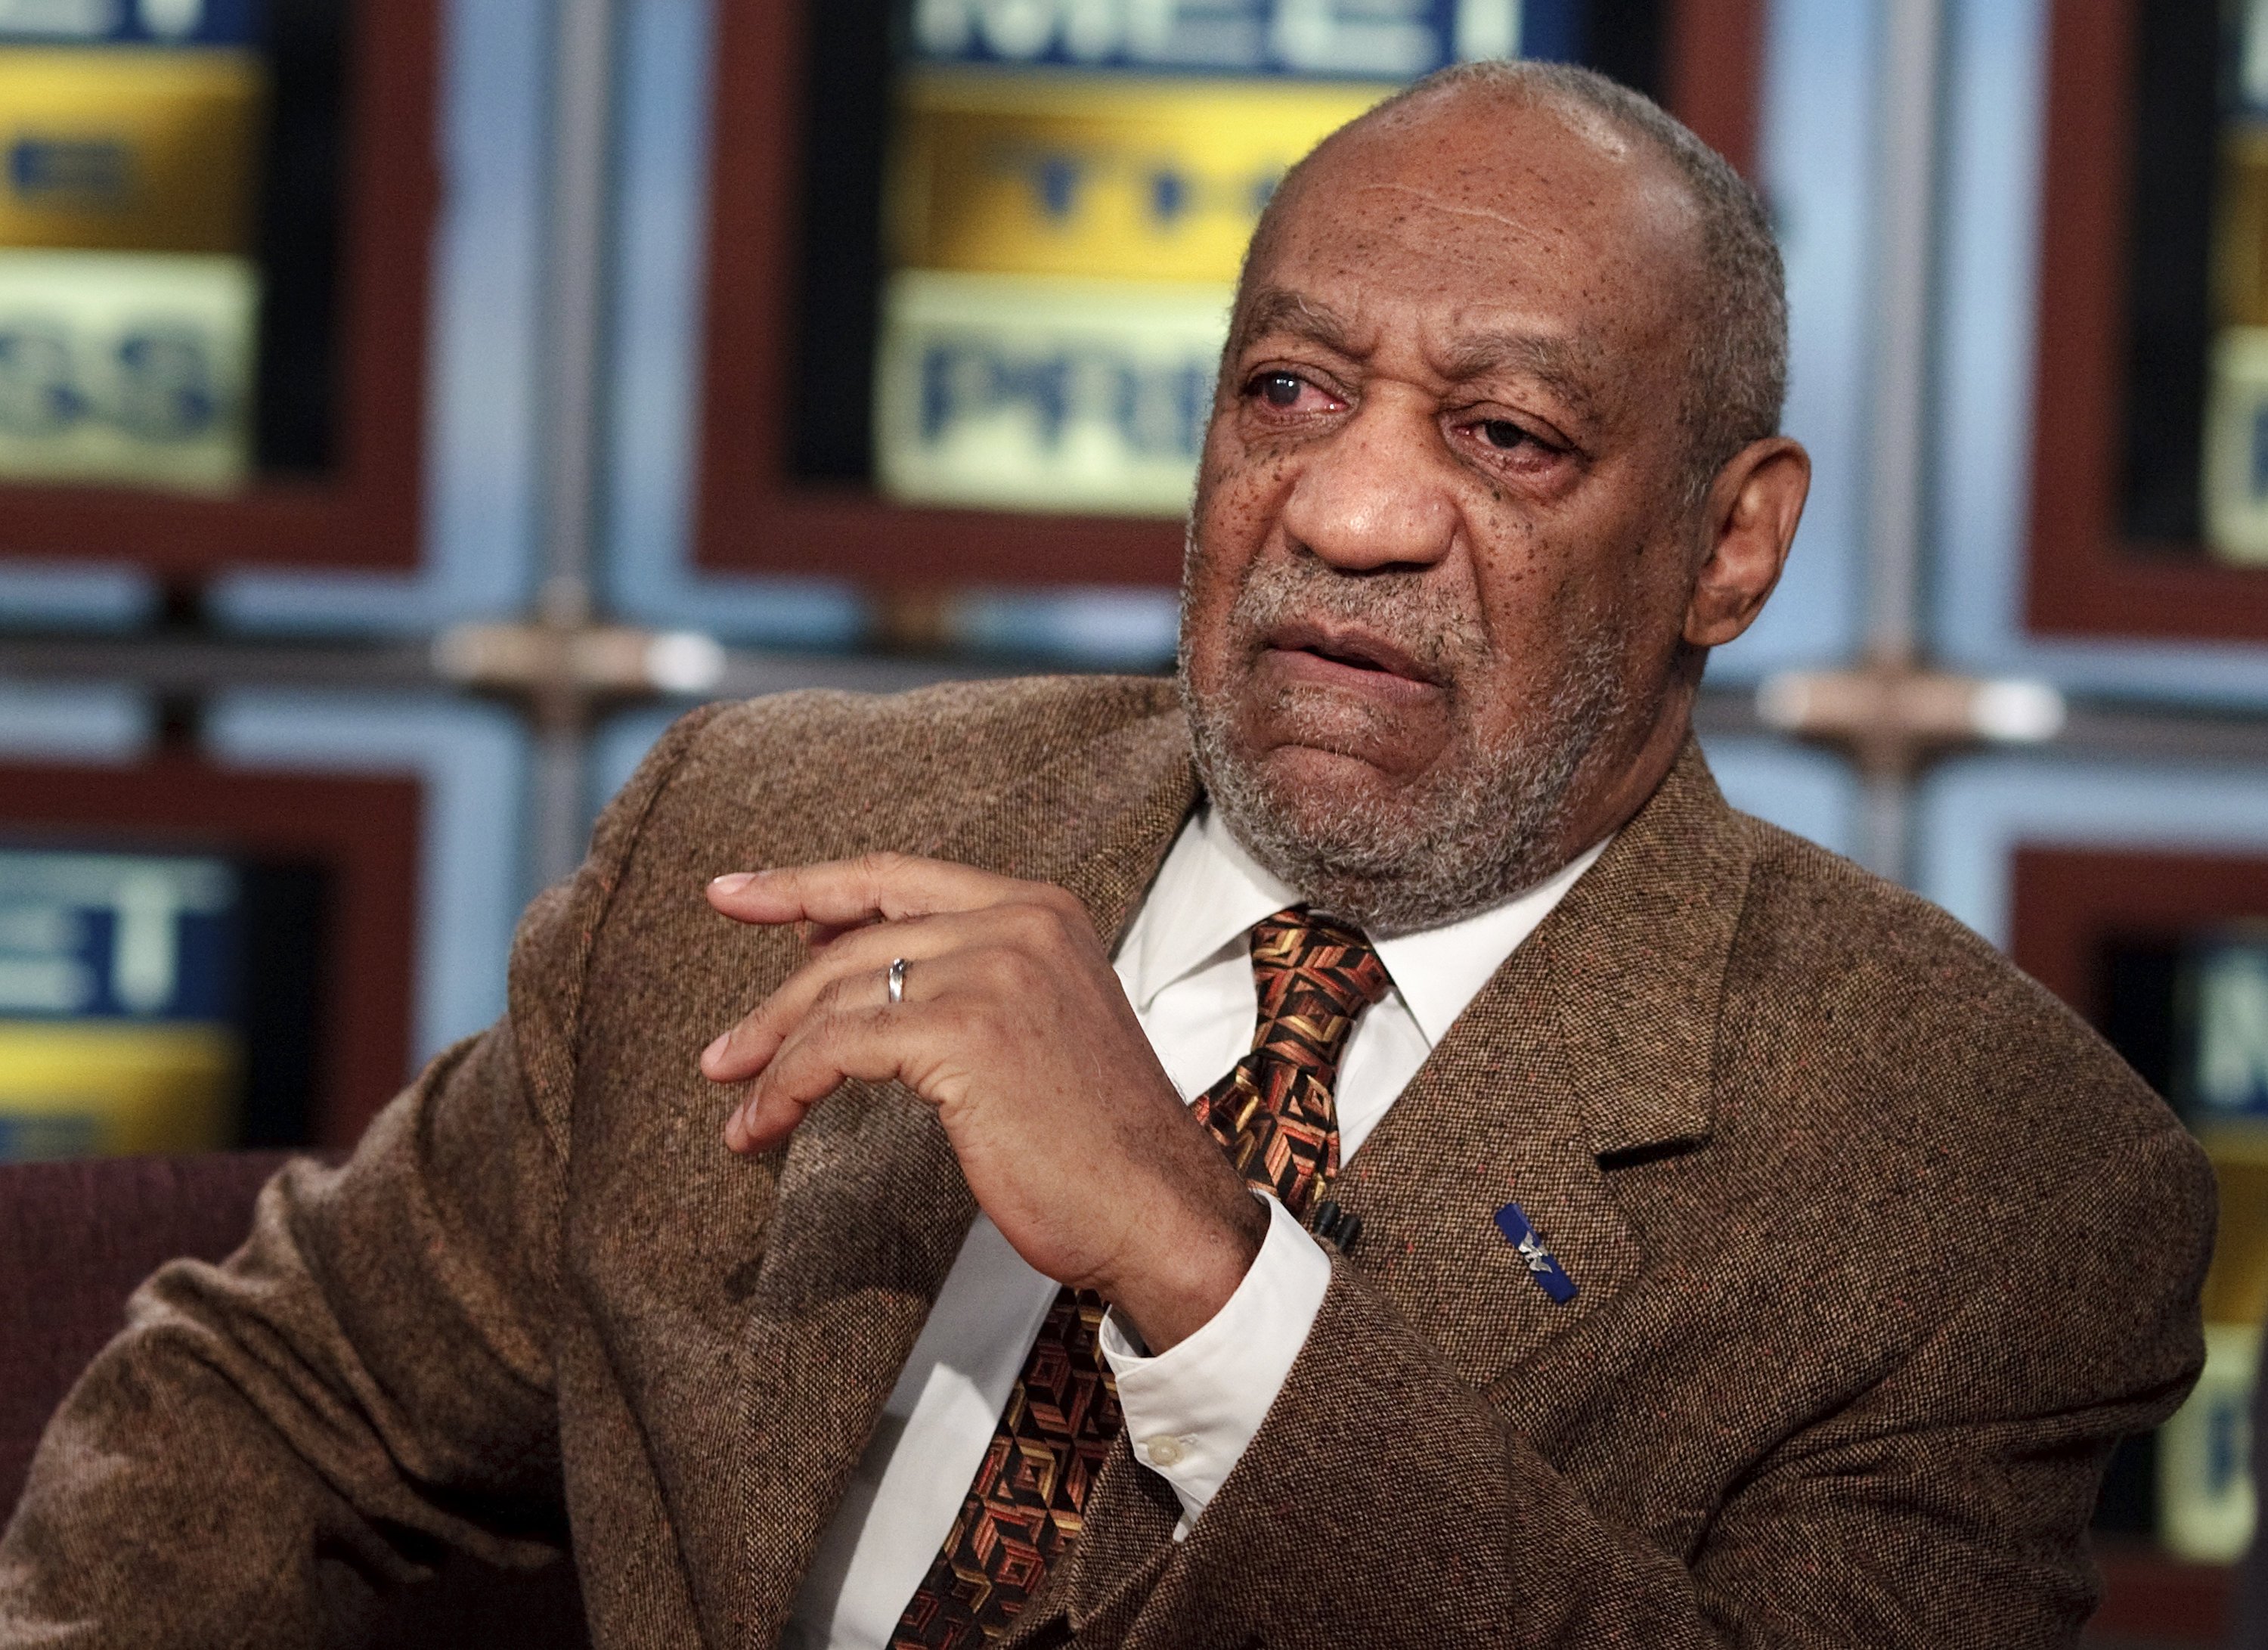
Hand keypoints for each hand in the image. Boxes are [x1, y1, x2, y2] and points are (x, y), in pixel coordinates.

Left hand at [699, 853, 1267, 1349]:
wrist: (1160, 1210)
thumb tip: (853, 973)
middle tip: (721, 1053)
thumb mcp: (1041, 1024)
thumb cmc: (1098, 1141)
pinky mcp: (964, 1033)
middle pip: (857, 939)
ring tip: (736, 1101)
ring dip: (772, 1053)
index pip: (897, 874)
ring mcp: (994, 971)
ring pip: (839, 992)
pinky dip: (787, 1087)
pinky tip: (763, 1126)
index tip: (735, 891)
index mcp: (1041, 908)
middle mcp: (1019, 922)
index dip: (807, 882)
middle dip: (775, 999)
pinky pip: (839, 1047)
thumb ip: (971, 980)